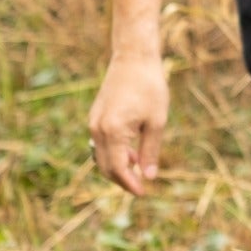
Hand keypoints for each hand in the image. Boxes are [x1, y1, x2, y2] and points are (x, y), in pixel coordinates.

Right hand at [89, 52, 170, 195]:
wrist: (133, 57)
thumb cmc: (149, 86)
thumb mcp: (156, 121)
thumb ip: (150, 151)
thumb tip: (148, 177)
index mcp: (113, 131)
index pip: (118, 169)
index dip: (130, 184)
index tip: (143, 193)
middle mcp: (98, 129)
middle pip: (106, 167)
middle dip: (122, 180)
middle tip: (141, 186)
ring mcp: (94, 122)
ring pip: (101, 157)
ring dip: (117, 167)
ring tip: (138, 168)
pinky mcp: (95, 117)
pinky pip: (100, 144)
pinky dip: (113, 153)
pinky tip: (131, 152)